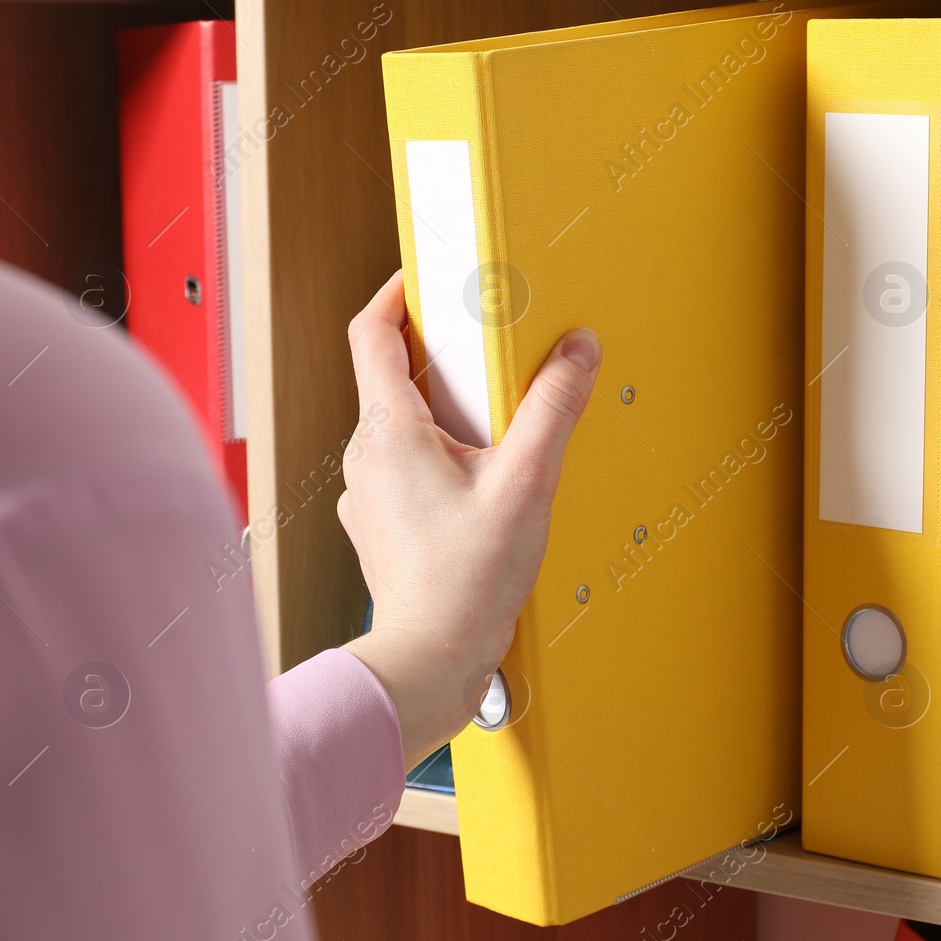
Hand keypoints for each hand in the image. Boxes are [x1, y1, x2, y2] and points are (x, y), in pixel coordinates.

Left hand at [336, 272, 600, 769]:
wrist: (430, 661)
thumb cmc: (465, 585)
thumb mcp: (526, 484)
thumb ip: (552, 409)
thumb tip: (575, 352)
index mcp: (388, 432)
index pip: (370, 333)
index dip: (395, 293)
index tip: (423, 279)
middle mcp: (365, 457)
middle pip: (393, 379)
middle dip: (444, 363)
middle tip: (490, 360)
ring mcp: (366, 495)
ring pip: (401, 429)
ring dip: (445, 420)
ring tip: (495, 438)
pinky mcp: (379, 527)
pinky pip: (405, 472)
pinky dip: (440, 463)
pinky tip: (480, 490)